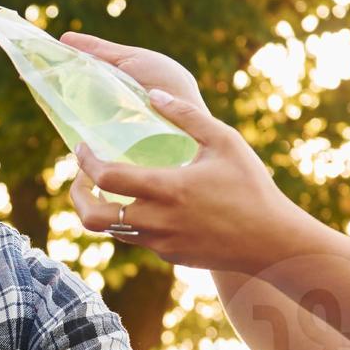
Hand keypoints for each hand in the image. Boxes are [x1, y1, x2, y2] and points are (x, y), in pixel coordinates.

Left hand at [59, 36, 316, 277]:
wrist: (273, 243)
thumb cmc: (252, 188)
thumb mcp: (225, 141)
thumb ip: (186, 115)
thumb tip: (152, 93)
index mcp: (168, 189)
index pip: (106, 178)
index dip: (85, 161)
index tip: (81, 147)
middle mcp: (158, 221)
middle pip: (93, 217)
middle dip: (77, 196)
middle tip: (81, 176)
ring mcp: (162, 243)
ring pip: (111, 231)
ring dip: (101, 209)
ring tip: (107, 187)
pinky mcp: (170, 256)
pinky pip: (137, 239)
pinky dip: (129, 221)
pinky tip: (142, 202)